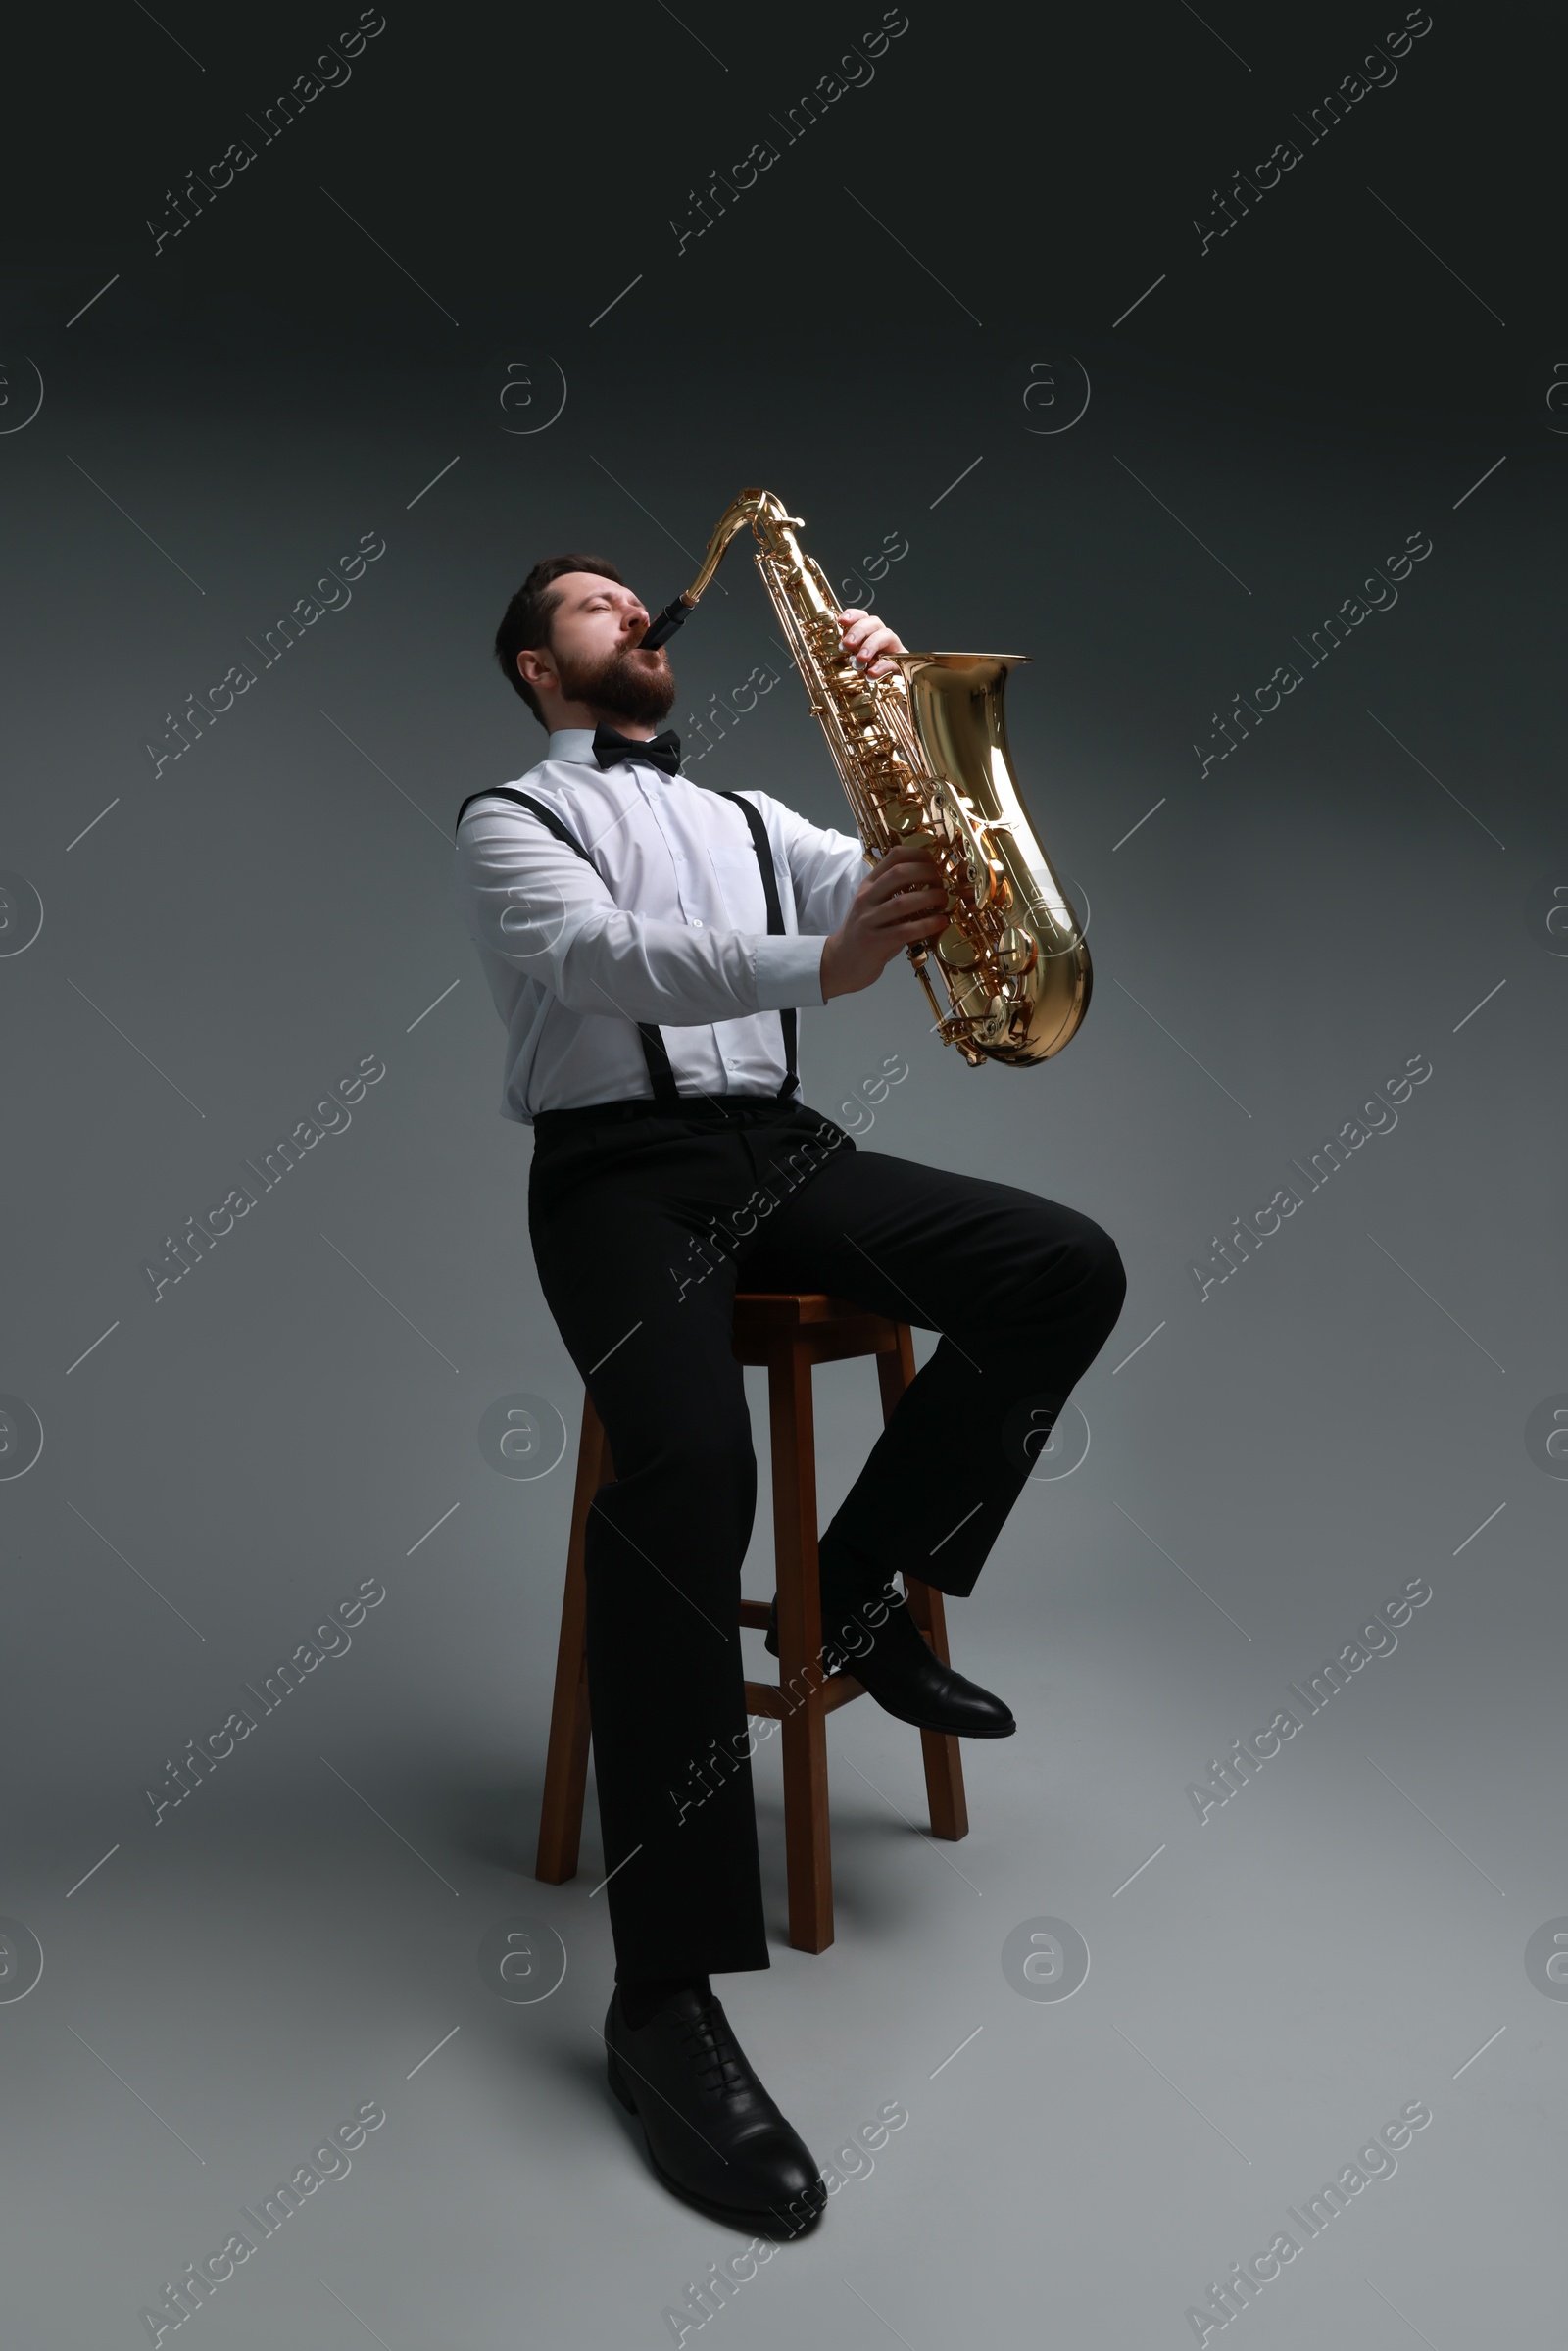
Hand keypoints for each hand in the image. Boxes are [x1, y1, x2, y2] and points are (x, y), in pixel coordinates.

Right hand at [820, 844, 945, 1001]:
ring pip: (903, 902)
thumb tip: (933, 879)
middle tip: (942, 884)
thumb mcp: (875, 905)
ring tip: (943, 901)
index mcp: (868, 885)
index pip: (894, 856)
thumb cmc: (866, 932)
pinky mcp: (874, 942)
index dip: (920, 854)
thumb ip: (895, 891)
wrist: (842, 962)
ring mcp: (868, 920)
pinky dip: (927, 925)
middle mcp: (866, 898)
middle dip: (927, 874)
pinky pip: (905, 930)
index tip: (936, 863)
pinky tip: (940, 922)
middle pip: (899, 873)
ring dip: (930, 898)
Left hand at [838, 607, 904, 678]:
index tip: (841, 621)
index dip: (852, 615)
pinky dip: (882, 666)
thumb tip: (837, 649)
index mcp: (868, 631)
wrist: (890, 685)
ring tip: (860, 659)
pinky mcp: (901, 662)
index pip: (861, 616)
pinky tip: (872, 672)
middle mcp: (881, 634)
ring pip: (886, 636)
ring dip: (871, 645)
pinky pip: (893, 660)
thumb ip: (847, 652)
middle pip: (873, 622)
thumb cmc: (868, 668)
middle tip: (847, 644)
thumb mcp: (854, 659)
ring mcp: (893, 646)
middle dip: (858, 631)